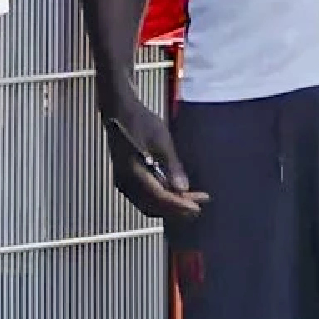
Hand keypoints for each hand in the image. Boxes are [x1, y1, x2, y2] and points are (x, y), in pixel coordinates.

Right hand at [104, 97, 207, 219]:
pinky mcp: (126, 179)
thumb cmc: (141, 122)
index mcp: (133, 172)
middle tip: (198, 205)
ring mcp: (123, 181)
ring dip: (169, 205)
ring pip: (148, 204)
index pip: (158, 197)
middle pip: (153, 205)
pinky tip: (176, 193)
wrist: (119, 110)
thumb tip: (183, 189)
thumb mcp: (161, 141)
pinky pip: (144, 197)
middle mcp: (125, 182)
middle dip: (176, 208)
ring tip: (191, 200)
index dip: (178, 205)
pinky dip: (161, 199)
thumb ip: (172, 167)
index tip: (197, 208)